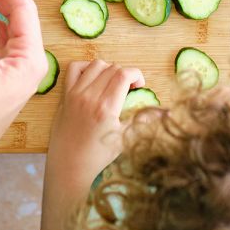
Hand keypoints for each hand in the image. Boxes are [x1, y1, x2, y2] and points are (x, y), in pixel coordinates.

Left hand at [47, 60, 144, 188]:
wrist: (69, 164)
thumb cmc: (98, 155)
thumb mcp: (124, 139)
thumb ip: (141, 120)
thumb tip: (164, 112)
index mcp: (106, 107)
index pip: (124, 74)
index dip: (136, 74)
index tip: (139, 85)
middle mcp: (90, 96)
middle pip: (112, 68)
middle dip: (125, 74)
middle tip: (128, 88)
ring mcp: (75, 94)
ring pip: (96, 65)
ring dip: (108, 69)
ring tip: (111, 83)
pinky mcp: (65, 95)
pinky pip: (74, 68)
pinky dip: (85, 67)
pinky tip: (93, 78)